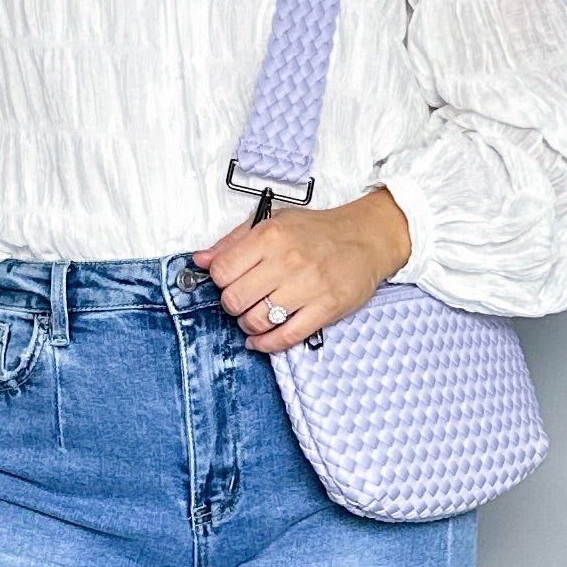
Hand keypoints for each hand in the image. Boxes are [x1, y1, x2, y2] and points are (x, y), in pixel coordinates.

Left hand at [193, 186, 411, 351]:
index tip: (228, 282)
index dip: (219, 281)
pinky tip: (260, 340)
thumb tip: (200, 260)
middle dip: (232, 305)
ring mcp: (308, 286)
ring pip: (257, 320)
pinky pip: (285, 337)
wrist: (366, 238)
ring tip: (253, 318)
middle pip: (235, 299)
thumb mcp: (274, 223)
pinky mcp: (325, 309)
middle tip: (241, 302)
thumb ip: (234, 242)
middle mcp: (287, 260)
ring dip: (248, 325)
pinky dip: (266, 344)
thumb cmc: (318, 231)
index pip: (222, 270)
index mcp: (270, 236)